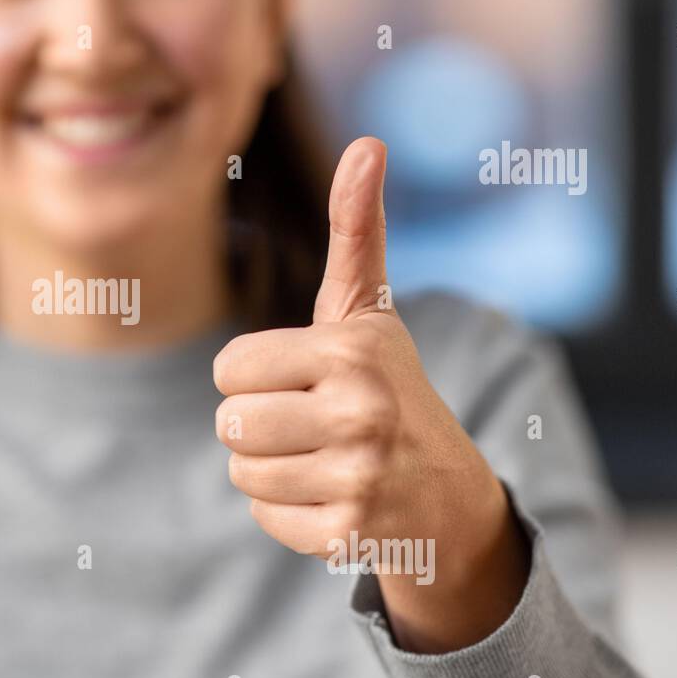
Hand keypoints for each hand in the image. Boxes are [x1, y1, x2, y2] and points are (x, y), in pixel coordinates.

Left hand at [213, 138, 528, 652]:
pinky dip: (287, 513)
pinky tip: (333, 499)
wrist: (449, 496)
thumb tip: (367, 144)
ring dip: (270, 469)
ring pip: (240, 471)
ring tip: (322, 460)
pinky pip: (263, 517)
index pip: (227, 368)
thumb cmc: (390, 390)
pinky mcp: (348, 534)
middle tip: (312, 425)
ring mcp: (357, 477)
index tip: (304, 381)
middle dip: (259, 424)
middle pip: (229, 422)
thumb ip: (356, 232)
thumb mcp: (371, 313)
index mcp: (352, 350)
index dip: (254, 376)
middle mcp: (360, 411)